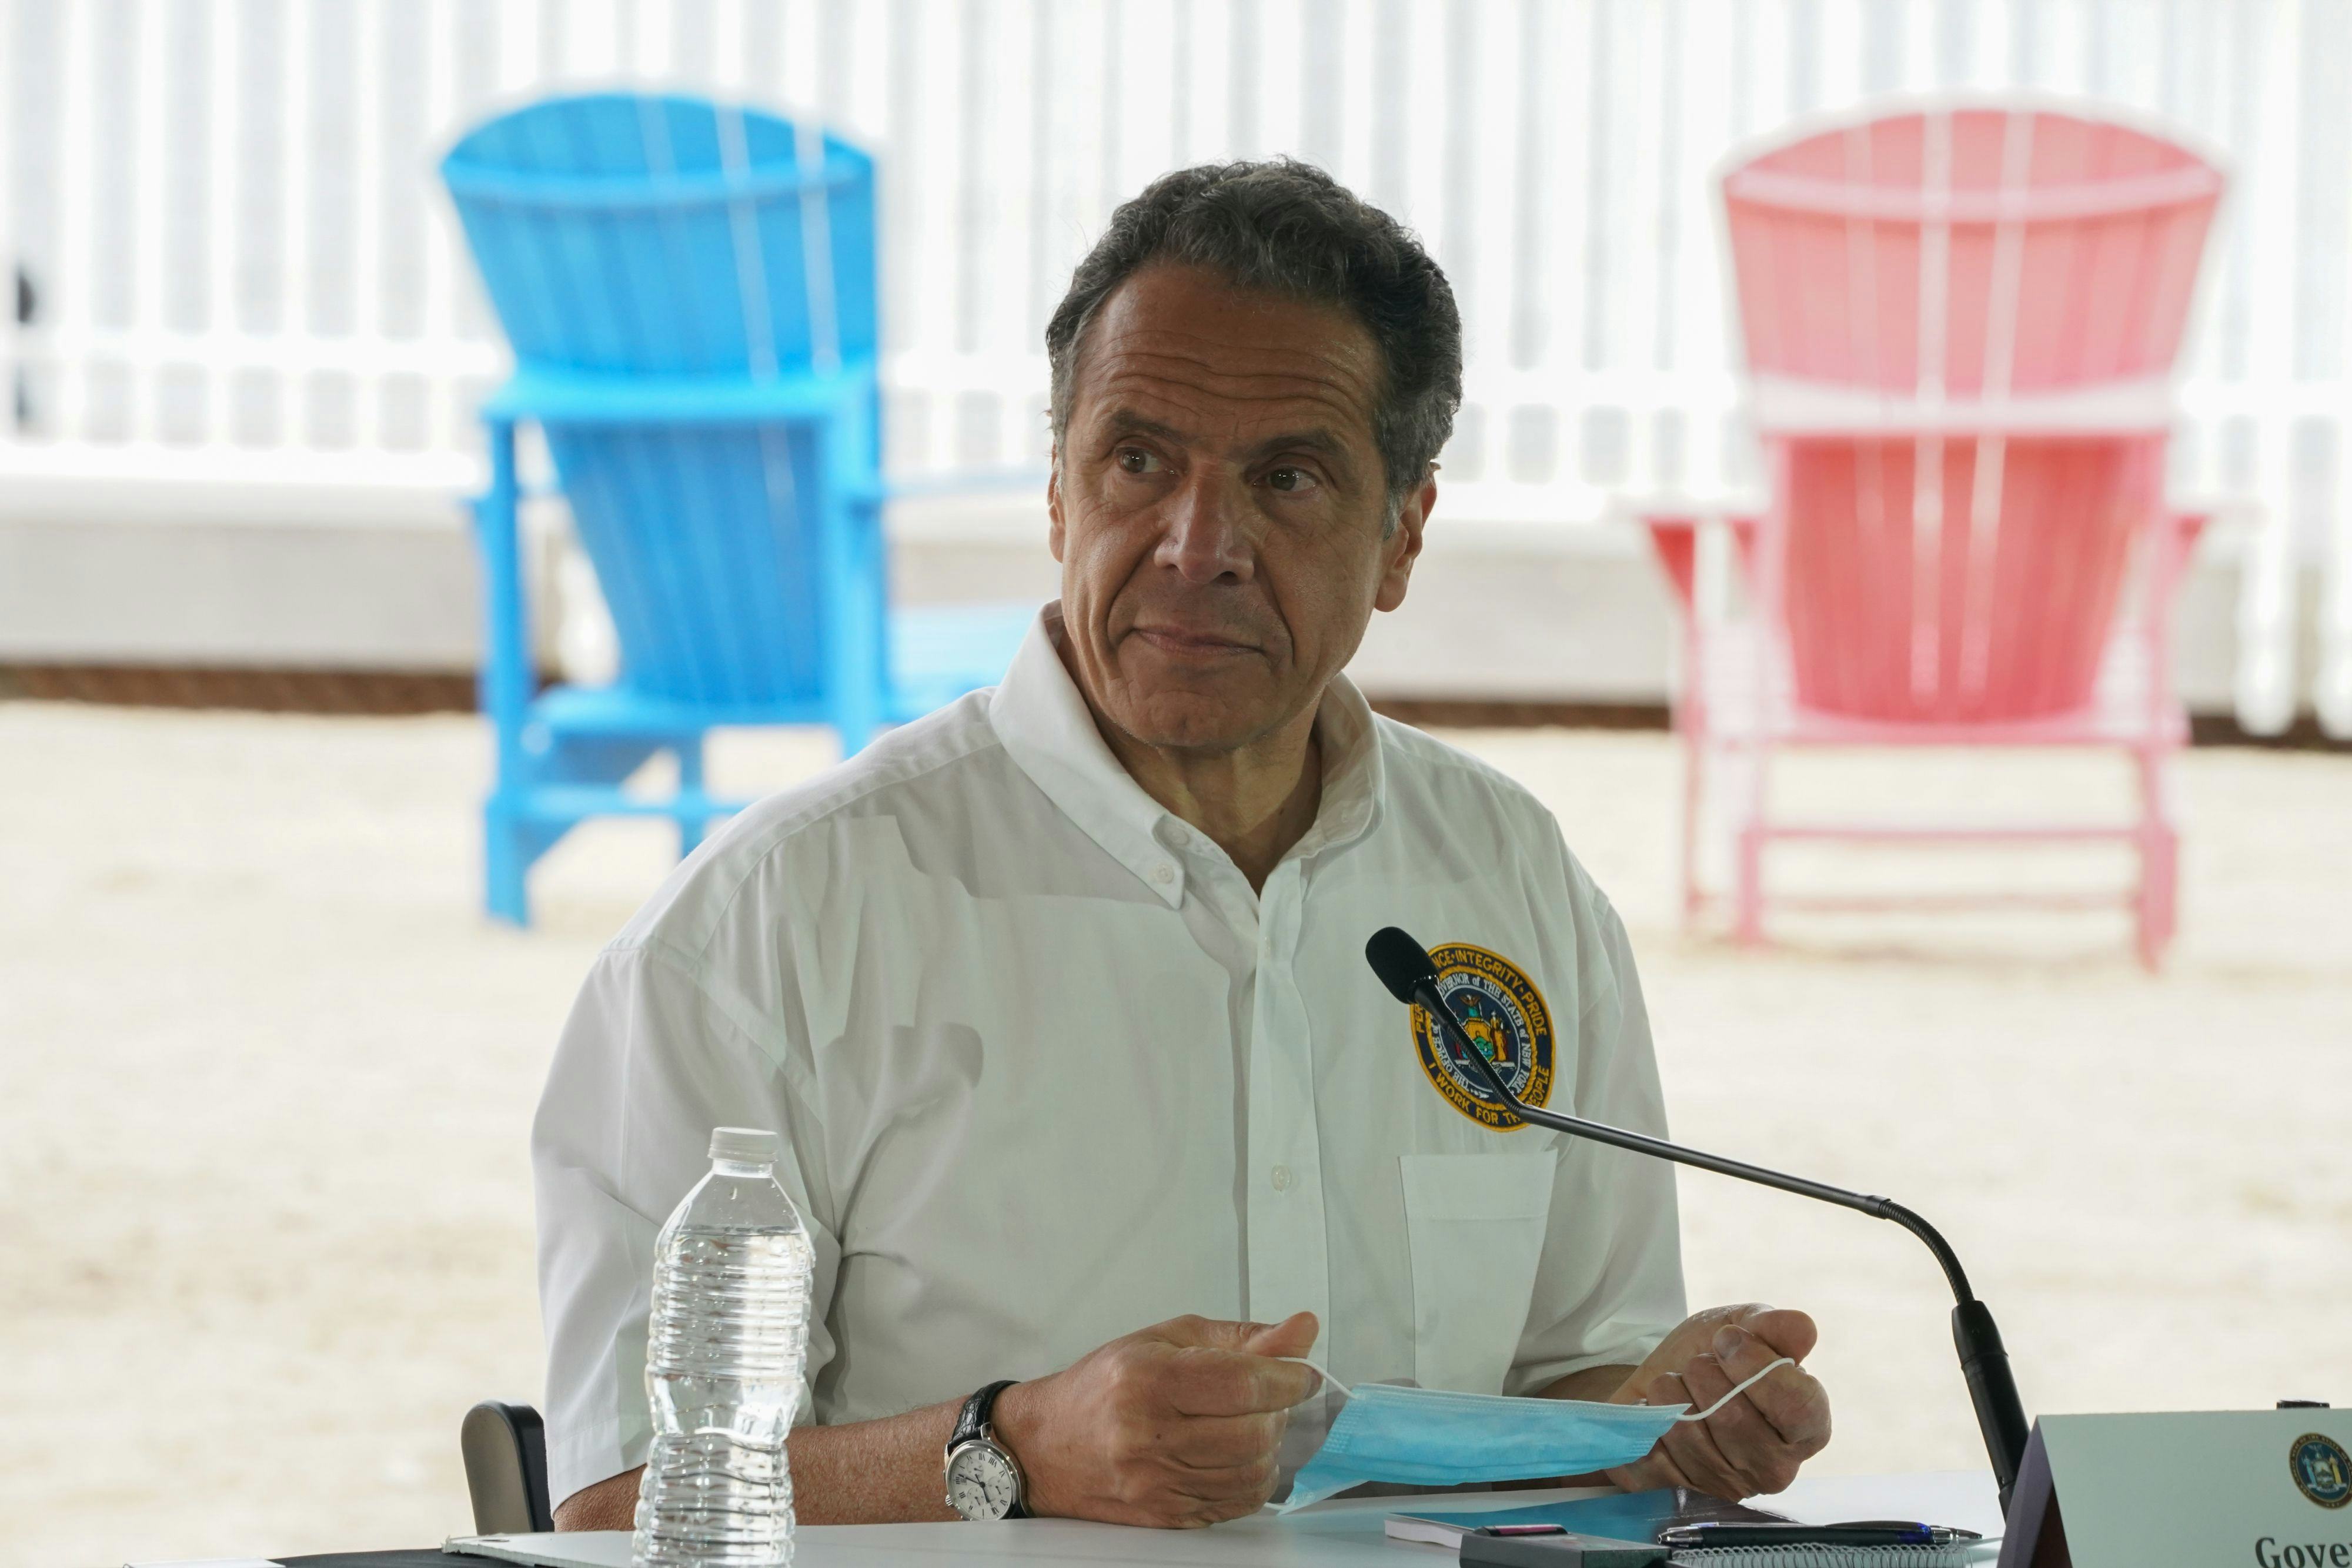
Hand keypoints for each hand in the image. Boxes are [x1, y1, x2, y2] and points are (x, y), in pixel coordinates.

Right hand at [989, 1311, 1320, 1526]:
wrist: (1046, 1444)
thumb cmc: (1104, 1385)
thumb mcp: (1168, 1340)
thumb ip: (1241, 1338)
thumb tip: (1301, 1331)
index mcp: (1148, 1381)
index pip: (1243, 1383)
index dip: (1288, 1377)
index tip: (1301, 1373)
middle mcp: (1148, 1437)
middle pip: (1253, 1432)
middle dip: (1279, 1412)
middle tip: (1272, 1396)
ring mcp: (1155, 1483)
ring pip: (1251, 1473)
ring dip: (1268, 1446)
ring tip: (1251, 1423)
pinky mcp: (1165, 1515)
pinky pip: (1235, 1503)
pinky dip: (1252, 1479)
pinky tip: (1236, 1456)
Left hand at [1603, 1303, 1830, 1498]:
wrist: (1661, 1382)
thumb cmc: (1713, 1356)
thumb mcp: (1742, 1327)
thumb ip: (1773, 1328)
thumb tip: (1802, 1328)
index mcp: (1806, 1428)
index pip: (1799, 1407)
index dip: (1757, 1365)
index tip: (1727, 1337)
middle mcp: (1775, 1468)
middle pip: (1735, 1420)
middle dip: (1704, 1374)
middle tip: (1697, 1362)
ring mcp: (1728, 1486)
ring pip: (1690, 1434)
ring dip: (1670, 1393)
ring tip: (1674, 1383)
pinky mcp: (1682, 1491)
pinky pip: (1654, 1454)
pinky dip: (1646, 1421)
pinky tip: (1654, 1412)